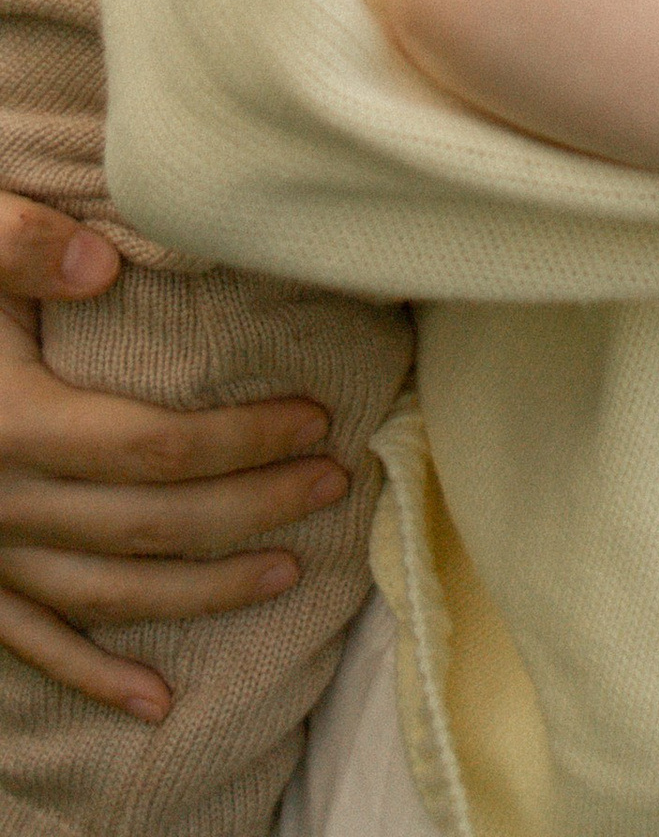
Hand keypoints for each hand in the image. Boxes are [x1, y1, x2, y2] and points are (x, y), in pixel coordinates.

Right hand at [0, 202, 346, 723]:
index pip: (154, 446)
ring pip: (107, 594)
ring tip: (290, 570)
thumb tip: (101, 262)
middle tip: (335, 483)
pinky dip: (93, 678)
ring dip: (202, 592)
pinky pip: (32, 643)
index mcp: (12, 424)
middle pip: (148, 524)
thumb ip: (21, 247)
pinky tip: (156, 701)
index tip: (316, 419)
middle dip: (252, 508)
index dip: (241, 438)